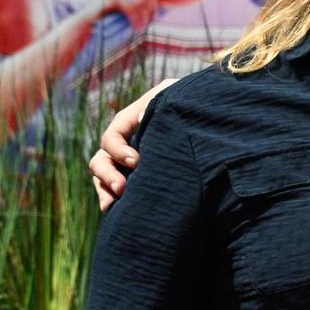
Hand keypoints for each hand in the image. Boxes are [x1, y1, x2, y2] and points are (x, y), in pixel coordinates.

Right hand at [89, 77, 178, 207]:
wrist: (207, 116)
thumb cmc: (188, 102)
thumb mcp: (172, 97)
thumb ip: (157, 105)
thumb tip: (141, 117)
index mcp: (128, 122)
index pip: (111, 137)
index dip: (118, 150)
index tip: (136, 161)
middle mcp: (124, 144)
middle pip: (102, 160)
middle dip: (108, 175)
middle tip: (122, 188)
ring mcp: (127, 162)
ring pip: (104, 178)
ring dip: (106, 191)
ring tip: (114, 205)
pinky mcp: (137, 178)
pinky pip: (116, 191)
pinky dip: (114, 201)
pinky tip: (117, 212)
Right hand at [93, 0, 184, 31]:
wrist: (89, 19)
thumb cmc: (110, 16)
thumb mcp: (130, 8)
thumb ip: (144, 4)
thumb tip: (167, 5)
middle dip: (151, 12)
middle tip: (146, 24)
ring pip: (140, 3)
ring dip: (142, 18)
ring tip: (138, 27)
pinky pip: (130, 7)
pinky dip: (134, 18)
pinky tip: (134, 25)